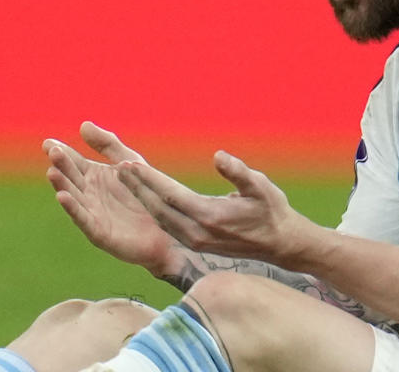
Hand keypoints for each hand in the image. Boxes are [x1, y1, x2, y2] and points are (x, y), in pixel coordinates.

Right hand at [45, 121, 178, 274]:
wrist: (167, 227)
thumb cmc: (146, 193)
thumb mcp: (128, 161)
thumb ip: (107, 144)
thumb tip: (83, 125)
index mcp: (93, 176)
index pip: (72, 161)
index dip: (61, 152)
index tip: (48, 142)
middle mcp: (88, 194)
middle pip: (71, 177)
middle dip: (61, 165)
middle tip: (53, 151)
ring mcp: (92, 213)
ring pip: (73, 197)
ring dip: (61, 185)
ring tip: (52, 171)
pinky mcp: (99, 232)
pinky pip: (83, 219)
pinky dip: (72, 209)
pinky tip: (62, 196)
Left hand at [117, 150, 309, 266]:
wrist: (280, 242)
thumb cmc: (272, 210)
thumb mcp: (260, 186)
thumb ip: (238, 172)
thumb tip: (218, 156)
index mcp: (210, 216)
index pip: (170, 194)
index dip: (147, 178)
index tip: (128, 163)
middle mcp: (197, 232)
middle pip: (157, 207)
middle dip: (136, 187)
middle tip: (118, 167)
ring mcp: (194, 240)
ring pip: (159, 217)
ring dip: (141, 197)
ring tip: (126, 178)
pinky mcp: (195, 242)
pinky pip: (166, 224)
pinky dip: (152, 208)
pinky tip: (144, 196)